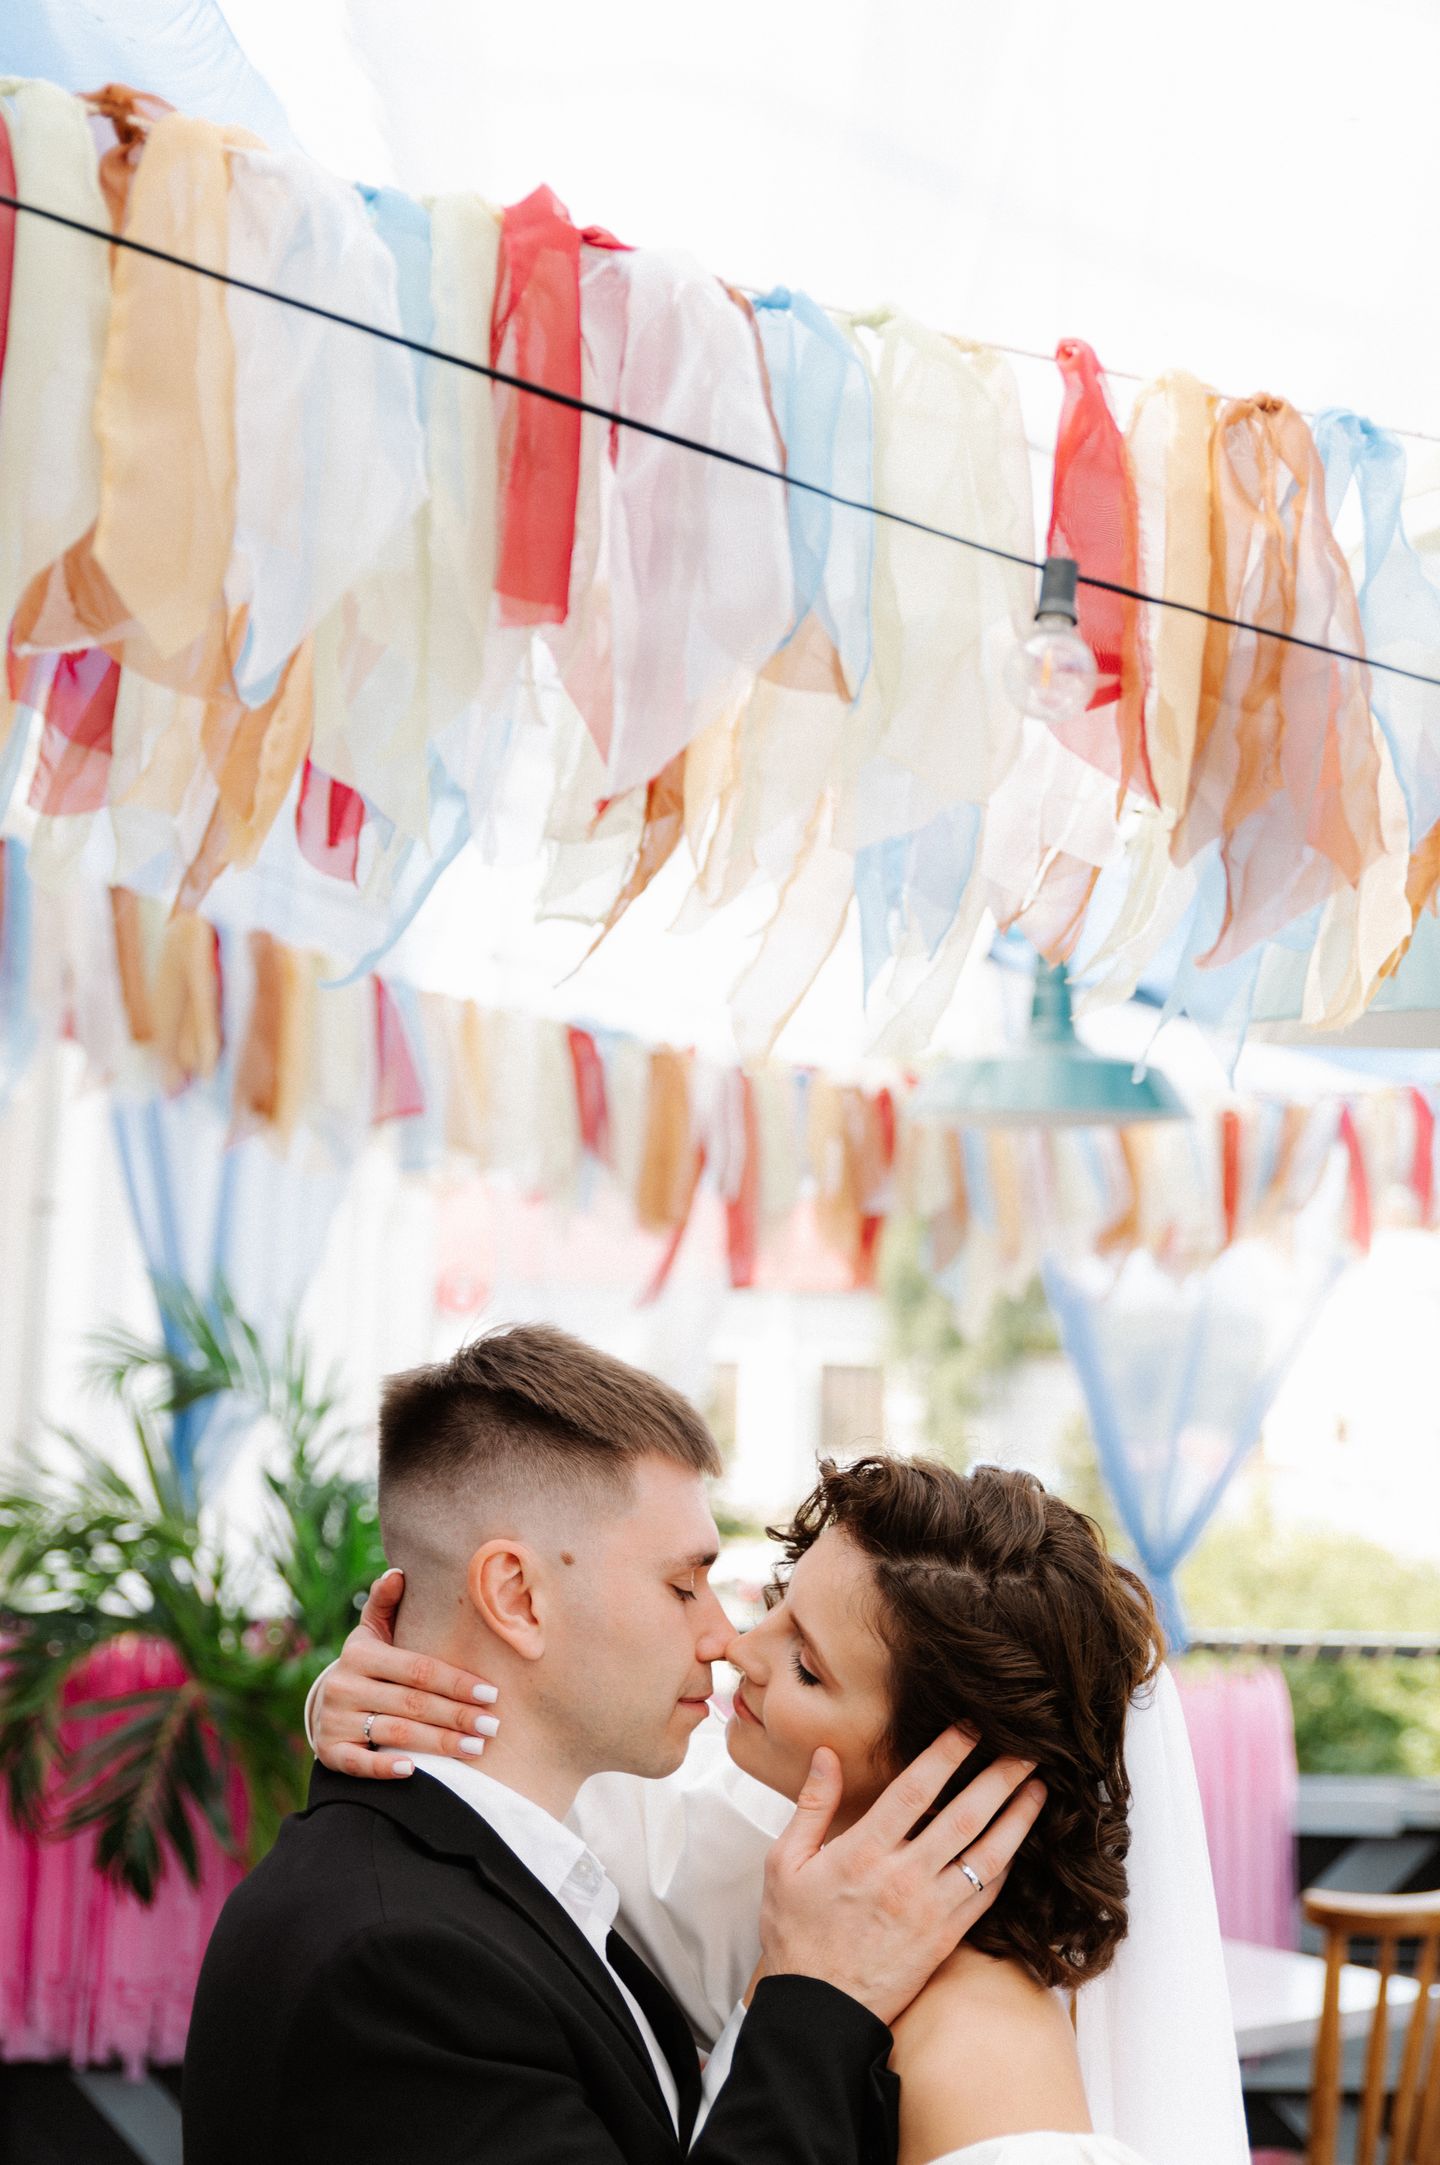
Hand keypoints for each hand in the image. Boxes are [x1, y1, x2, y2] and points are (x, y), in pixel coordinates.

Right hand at [312, 1568, 499, 1778]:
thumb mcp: (372, 1632)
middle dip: (457, 1716)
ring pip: (395, 1734)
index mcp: (360, 1654)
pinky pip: (360, 1763)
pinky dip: (386, 1766)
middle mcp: (344, 1686)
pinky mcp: (330, 1752)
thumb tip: (398, 1572)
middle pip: (412, 1704)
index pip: (418, 1669)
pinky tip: (414, 1770)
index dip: (456, 1681)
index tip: (491, 1693)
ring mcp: (335, 1720)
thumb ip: (386, 1602)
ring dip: (438, 1744)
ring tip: (475, 1748)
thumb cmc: (367, 1665)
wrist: (326, 1705)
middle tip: (492, 1726)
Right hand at [758, 1728, 1046, 2029]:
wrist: (817, 2011)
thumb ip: (812, 1806)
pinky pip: (986, 1897)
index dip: (947, 1753)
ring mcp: (929, 1910)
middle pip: (963, 1817)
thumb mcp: (785, 1863)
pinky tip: (1018, 1845)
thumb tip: (827, 1756)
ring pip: (985, 1857)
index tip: (971, 1726)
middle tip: (1027, 1749)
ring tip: (1038, 1790)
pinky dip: (1006, 1867)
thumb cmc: (796, 1934)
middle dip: (998, 1778)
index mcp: (863, 1852)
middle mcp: (903, 1877)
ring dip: (1016, 1820)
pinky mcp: (945, 1939)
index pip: (915, 1789)